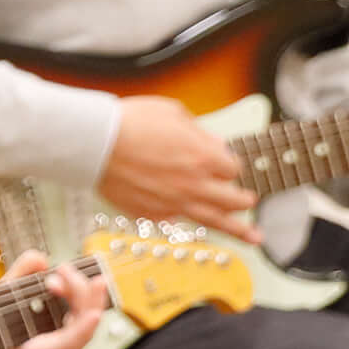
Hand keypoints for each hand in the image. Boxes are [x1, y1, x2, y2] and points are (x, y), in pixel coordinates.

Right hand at [0, 249, 108, 348]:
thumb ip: (18, 275)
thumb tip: (40, 260)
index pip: (68, 344)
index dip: (84, 326)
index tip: (95, 312)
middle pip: (83, 332)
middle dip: (83, 297)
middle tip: (76, 272)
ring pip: (84, 328)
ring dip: (81, 298)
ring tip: (65, 273)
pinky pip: (80, 328)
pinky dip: (78, 306)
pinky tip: (72, 287)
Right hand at [95, 94, 256, 240]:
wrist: (94, 143)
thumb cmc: (129, 122)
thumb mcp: (173, 112)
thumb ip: (199, 131)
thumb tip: (213, 145)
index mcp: (204, 157)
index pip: (233, 169)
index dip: (228, 164)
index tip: (222, 162)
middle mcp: (194, 184)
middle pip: (233, 199)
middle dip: (244, 199)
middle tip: (248, 201)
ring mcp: (173, 203)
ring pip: (214, 221)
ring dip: (238, 229)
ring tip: (253, 237)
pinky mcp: (150, 213)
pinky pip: (173, 220)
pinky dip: (179, 218)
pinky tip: (182, 218)